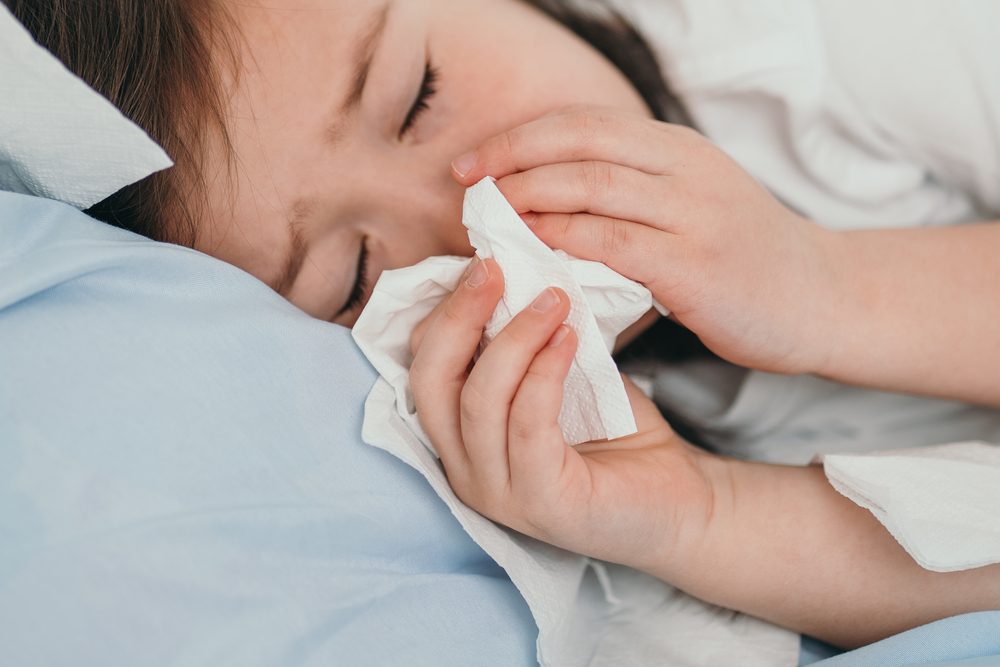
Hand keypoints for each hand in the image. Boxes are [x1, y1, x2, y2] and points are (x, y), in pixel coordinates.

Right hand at [408, 258, 716, 571]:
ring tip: (553, 298)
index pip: (425, 367)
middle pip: (430, 382)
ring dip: (514, 338)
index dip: (445, 312)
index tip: (484, 264)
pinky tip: (570, 338)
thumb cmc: (616, 433)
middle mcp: (466, 468)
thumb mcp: (559, 373)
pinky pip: (528, 425)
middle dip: (458, 316)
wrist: (680, 500)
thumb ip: (526, 339)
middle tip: (493, 267)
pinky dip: (545, 373)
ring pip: (478, 401)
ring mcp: (498, 492)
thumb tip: (513, 270)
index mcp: (461, 436)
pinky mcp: (542, 504)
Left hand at [451, 106, 842, 375]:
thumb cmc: (744, 259)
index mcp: (678, 149)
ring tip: (487, 221)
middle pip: (579, 144)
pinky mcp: (698, 265)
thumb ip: (631, 196)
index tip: (474, 164)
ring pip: (592, 187)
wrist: (823, 298)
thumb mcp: (691, 204)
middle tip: (466, 187)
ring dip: (529, 199)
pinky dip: (564, 241)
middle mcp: (686, 169)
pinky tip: (533, 251)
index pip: (583, 123)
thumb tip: (540, 209)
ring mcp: (696, 214)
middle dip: (510, 161)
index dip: (520, 138)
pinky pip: (614, 243)